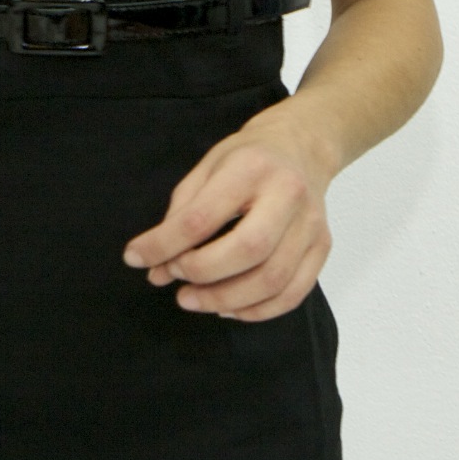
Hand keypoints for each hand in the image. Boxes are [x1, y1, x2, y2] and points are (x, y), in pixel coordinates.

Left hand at [123, 113, 336, 320]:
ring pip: (272, 280)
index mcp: (251, 168)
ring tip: (194, 300)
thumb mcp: (205, 169)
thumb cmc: (248, 159)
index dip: (164, 244)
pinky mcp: (322, 247)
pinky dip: (257, 311)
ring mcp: (311, 224)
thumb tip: (156, 268)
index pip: (202, 216)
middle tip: (175, 280)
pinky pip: (292, 294)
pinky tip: (228, 308)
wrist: (302, 148)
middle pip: (247, 250)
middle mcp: (288, 194)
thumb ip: (179, 217)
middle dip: (202, 274)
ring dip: (226, 299)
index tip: (136, 258)